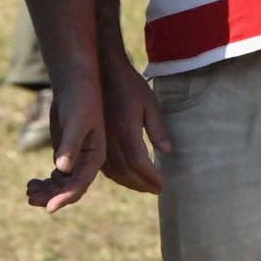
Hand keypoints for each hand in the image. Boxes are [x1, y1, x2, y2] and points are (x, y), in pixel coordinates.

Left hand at [26, 73, 103, 212]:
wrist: (75, 83)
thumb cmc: (80, 100)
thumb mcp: (76, 122)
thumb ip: (70, 145)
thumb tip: (61, 169)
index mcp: (95, 157)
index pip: (80, 184)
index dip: (65, 197)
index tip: (49, 208)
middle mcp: (87, 162)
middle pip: (70, 188)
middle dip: (52, 196)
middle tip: (30, 199)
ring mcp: (76, 159)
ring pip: (62, 183)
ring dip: (47, 190)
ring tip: (29, 191)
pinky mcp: (65, 153)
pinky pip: (56, 175)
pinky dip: (45, 182)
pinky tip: (31, 184)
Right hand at [95, 52, 171, 194]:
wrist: (102, 71)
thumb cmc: (130, 85)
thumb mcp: (149, 102)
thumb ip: (157, 128)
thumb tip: (167, 152)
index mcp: (126, 128)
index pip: (139, 162)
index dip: (151, 176)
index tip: (162, 184)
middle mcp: (110, 136)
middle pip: (125, 171)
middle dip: (142, 184)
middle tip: (156, 190)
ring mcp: (99, 138)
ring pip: (112, 170)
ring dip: (129, 183)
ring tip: (143, 186)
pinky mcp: (93, 138)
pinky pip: (102, 164)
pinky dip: (115, 175)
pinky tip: (125, 176)